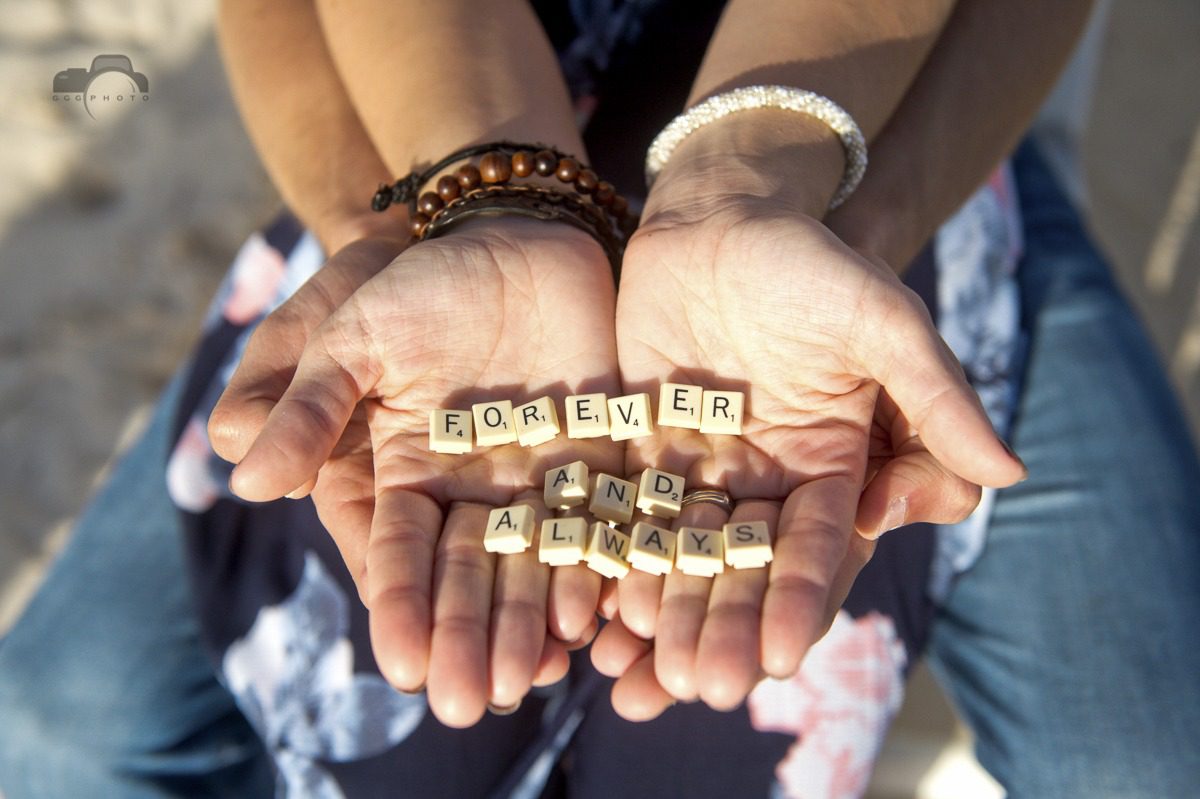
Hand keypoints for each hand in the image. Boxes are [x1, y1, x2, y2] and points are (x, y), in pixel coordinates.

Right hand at [211, 219, 620, 725]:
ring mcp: (528, 475)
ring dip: (526, 621)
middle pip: (464, 574)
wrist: (503, 233)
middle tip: (468, 700)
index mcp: (396, 468)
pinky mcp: (590, 454)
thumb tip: (244, 476)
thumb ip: (307, 402)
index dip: (396, 602)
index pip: (393, 549)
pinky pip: (593, 521)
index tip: (401, 661)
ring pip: (528, 562)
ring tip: (531, 677)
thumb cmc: (409, 281)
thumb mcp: (346, 332)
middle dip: (463, 635)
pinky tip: (594, 612)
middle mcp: (462, 488)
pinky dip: (592, 565)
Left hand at [604, 191, 1023, 718]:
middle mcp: (767, 474)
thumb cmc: (812, 262)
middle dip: (728, 623)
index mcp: (830, 460)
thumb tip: (1012, 472)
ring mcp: (703, 462)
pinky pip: (629, 508)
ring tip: (643, 669)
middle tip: (704, 686)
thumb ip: (937, 396)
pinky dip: (619, 555)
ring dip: (670, 609)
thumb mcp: (882, 321)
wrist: (723, 216)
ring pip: (685, 549)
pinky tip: (602, 605)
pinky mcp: (642, 441)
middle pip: (747, 565)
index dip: (803, 598)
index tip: (784, 654)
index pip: (819, 544)